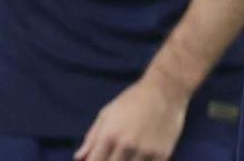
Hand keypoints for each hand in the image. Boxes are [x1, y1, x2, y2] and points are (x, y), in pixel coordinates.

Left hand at [74, 73, 188, 160]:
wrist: (165, 90)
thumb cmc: (132, 100)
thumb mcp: (107, 114)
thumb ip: (92, 138)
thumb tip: (78, 158)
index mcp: (109, 135)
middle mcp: (126, 145)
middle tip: (112, 157)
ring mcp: (145, 152)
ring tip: (125, 156)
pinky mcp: (162, 155)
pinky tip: (140, 157)